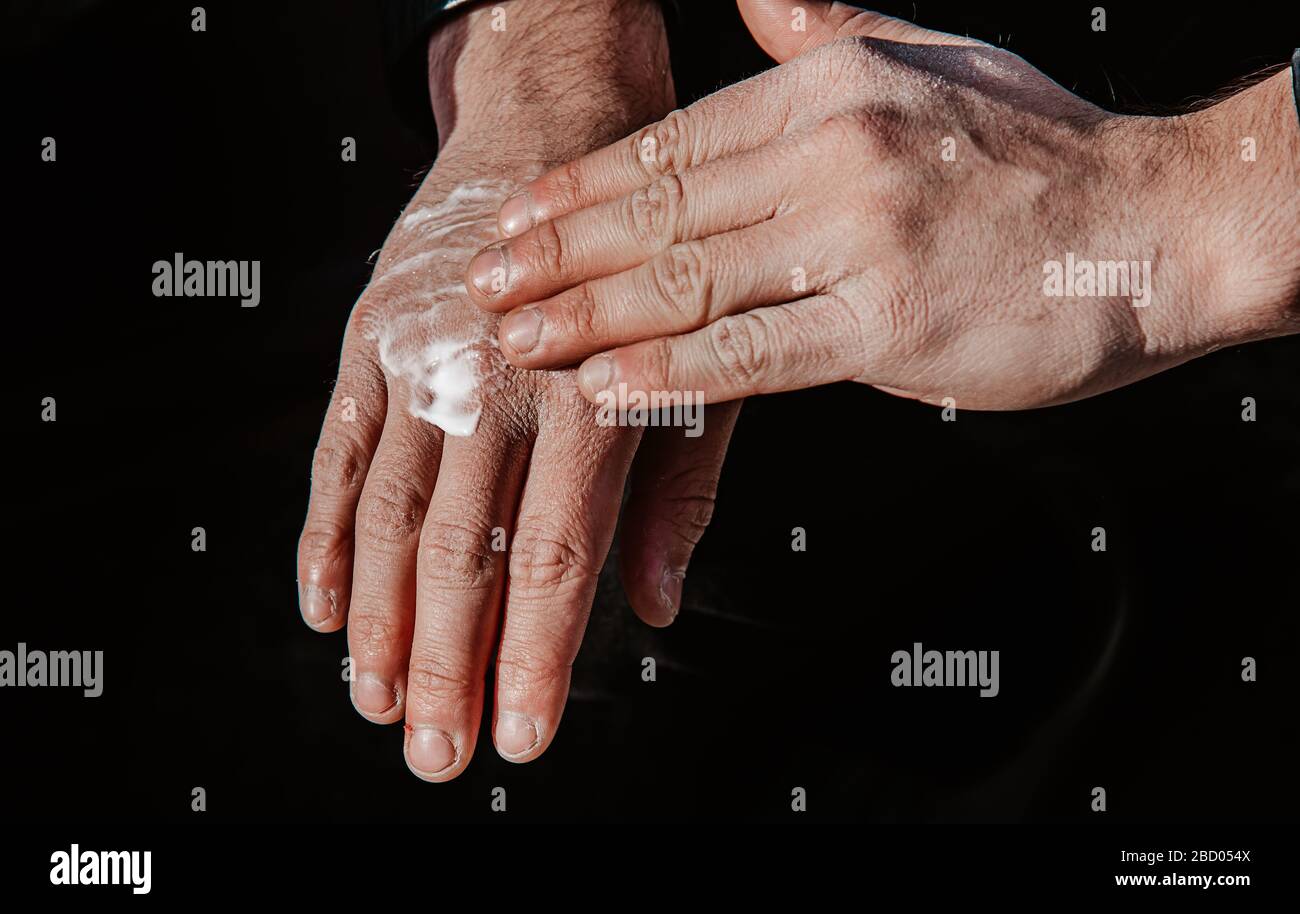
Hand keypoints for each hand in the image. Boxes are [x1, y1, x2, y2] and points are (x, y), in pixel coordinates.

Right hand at [297, 0, 740, 780]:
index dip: (534, 658)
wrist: (559, 124)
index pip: (553, 557)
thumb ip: (676, 494)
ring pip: (385, 516)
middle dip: (445, 667)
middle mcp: (496, 384)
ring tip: (376, 704)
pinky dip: (321, 538)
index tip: (521, 738)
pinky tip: (321, 610)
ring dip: (376, 623)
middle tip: (435, 756)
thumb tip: (655, 610)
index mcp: (590, 396)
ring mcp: (420, 362)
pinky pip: (335, 454)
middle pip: (458, 555)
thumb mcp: (699, 367)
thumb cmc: (652, 263)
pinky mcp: (368, 342)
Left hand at [465, 1, 1298, 409]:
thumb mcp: (929, 63)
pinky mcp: (889, 323)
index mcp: (829, 88)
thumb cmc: (1043, 155)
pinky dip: (673, 371)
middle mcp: (832, 152)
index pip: (671, 142)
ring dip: (587, 317)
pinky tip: (608, 390)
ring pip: (688, 281)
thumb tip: (755, 0)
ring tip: (518, 346)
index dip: (579, 189)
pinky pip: (754, 352)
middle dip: (556, 256)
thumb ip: (826, 33)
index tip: (513, 223)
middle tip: (484, 292)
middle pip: (658, 212)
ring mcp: (858, 237)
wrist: (1159, 226)